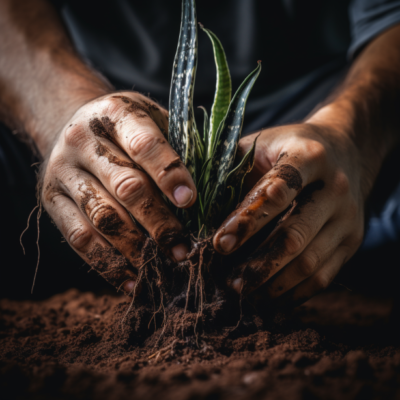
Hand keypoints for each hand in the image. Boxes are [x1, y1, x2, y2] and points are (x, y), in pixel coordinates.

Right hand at [41, 92, 196, 293]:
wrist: (73, 127)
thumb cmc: (127, 130)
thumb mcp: (152, 121)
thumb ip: (178, 147)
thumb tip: (215, 190)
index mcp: (115, 113)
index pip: (144, 145)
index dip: (170, 175)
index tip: (190, 202)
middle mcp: (82, 140)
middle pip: (125, 187)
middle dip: (159, 223)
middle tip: (185, 249)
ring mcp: (63, 172)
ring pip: (102, 217)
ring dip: (137, 249)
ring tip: (165, 267)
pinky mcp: (52, 201)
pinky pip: (79, 239)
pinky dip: (108, 264)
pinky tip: (134, 280)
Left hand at [213, 121, 366, 304]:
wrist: (344, 152)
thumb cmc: (289, 148)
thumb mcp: (262, 145)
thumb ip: (232, 170)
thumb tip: (194, 207)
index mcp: (310, 157)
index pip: (277, 192)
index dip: (246, 221)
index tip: (219, 244)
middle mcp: (336, 188)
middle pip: (295, 234)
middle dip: (258, 263)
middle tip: (229, 282)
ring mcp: (348, 218)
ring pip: (309, 262)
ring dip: (272, 283)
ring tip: (243, 292)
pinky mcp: (352, 241)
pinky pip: (323, 276)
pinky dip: (293, 292)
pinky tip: (268, 297)